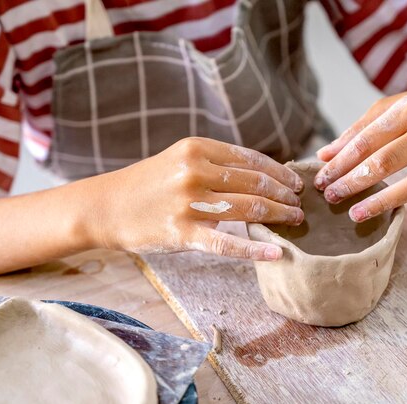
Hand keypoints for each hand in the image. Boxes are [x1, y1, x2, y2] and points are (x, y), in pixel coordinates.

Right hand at [88, 137, 303, 259]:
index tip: (295, 183)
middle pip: (255, 184)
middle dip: (284, 195)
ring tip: (294, 221)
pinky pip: (226, 244)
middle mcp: (195, 171)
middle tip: (299, 205)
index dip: (280, 172)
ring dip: (278, 216)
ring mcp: (188, 202)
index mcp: (197, 148)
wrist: (107, 206)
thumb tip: (262, 175)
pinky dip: (254, 249)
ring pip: (248, 209)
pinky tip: (275, 253)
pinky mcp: (182, 233)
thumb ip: (217, 164)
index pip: (252, 159)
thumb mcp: (180, 159)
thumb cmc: (149, 184)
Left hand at [313, 79, 406, 246]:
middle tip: (330, 197)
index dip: (340, 163)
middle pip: (386, 162)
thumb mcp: (392, 106)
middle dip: (353, 182)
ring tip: (355, 215)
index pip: (366, 142)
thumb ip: (358, 130)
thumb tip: (324, 156)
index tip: (321, 179)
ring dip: (384, 202)